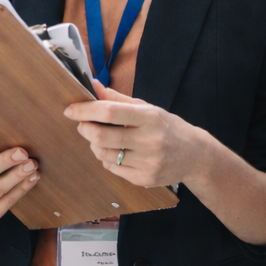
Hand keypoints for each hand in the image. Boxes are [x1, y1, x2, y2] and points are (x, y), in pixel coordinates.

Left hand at [64, 80, 211, 187]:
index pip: (110, 112)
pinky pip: (112, 169)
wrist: (195, 155)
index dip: (86, 110)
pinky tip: (115, 152)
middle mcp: (150, 141)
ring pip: (104, 155)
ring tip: (100, 138)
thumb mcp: (147, 107)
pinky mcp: (144, 179)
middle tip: (83, 124)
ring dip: (94, 145)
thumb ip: (118, 99)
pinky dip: (106, 159)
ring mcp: (148, 162)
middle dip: (85, 129)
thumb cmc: (167, 126)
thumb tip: (93, 86)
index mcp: (150, 117)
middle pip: (102, 137)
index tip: (71, 109)